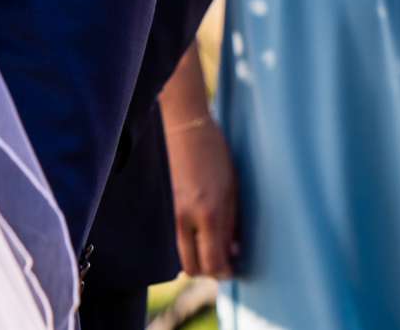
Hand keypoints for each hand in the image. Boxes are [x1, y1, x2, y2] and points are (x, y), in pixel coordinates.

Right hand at [164, 112, 239, 278]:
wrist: (186, 128)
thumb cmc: (216, 154)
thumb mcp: (232, 190)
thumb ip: (231, 224)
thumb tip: (233, 251)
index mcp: (209, 213)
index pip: (213, 262)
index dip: (225, 271)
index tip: (233, 267)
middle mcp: (186, 218)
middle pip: (193, 268)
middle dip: (208, 270)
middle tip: (222, 260)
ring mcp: (173, 213)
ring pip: (183, 255)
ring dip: (197, 257)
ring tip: (212, 243)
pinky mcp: (166, 206)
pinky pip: (177, 237)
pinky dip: (189, 241)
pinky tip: (201, 228)